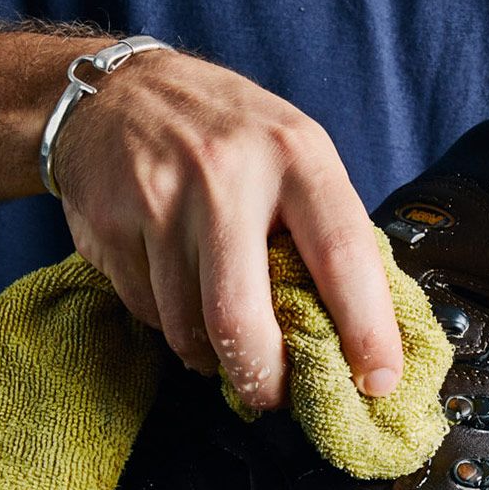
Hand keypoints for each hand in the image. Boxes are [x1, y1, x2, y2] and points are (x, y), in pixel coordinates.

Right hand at [51, 48, 402, 408]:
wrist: (114, 93)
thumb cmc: (222, 130)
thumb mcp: (290, 149)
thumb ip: (322, 226)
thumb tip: (365, 326)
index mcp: (294, 153)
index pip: (343, 255)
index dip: (365, 329)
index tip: (377, 379)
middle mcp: (226, 174)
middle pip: (243, 318)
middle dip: (264, 379)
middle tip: (278, 396)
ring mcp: (161, 200)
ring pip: (189, 328)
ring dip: (214, 357)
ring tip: (227, 347)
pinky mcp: (111, 225)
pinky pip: (149, 313)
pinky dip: (171, 326)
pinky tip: (181, 300)